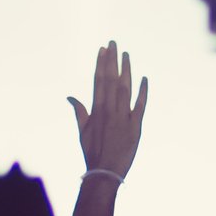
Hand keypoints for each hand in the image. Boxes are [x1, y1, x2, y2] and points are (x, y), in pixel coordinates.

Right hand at [67, 42, 147, 178]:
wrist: (105, 172)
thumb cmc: (92, 152)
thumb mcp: (82, 131)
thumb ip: (79, 111)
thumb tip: (70, 97)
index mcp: (96, 110)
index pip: (98, 81)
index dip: (101, 64)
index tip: (102, 49)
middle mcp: (109, 111)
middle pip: (111, 80)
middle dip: (112, 60)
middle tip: (113, 42)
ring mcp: (123, 118)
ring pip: (125, 89)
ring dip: (126, 70)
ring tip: (126, 54)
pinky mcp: (136, 127)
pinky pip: (141, 106)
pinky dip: (143, 92)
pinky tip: (144, 78)